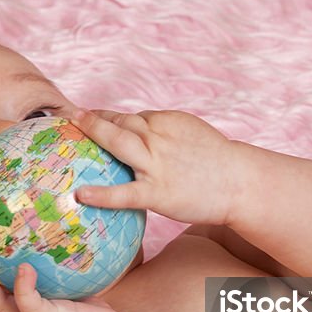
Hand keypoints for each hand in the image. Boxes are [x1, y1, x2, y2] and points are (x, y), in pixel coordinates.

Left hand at [72, 108, 240, 224]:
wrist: (241, 183)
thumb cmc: (218, 162)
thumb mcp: (192, 134)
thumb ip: (165, 132)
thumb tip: (141, 131)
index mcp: (167, 122)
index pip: (133, 117)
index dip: (110, 117)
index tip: (90, 116)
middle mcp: (158, 136)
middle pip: (120, 121)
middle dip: (93, 118)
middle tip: (69, 116)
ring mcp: (156, 164)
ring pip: (117, 141)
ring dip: (92, 132)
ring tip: (70, 129)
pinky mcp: (157, 192)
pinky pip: (124, 192)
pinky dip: (102, 193)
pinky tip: (81, 195)